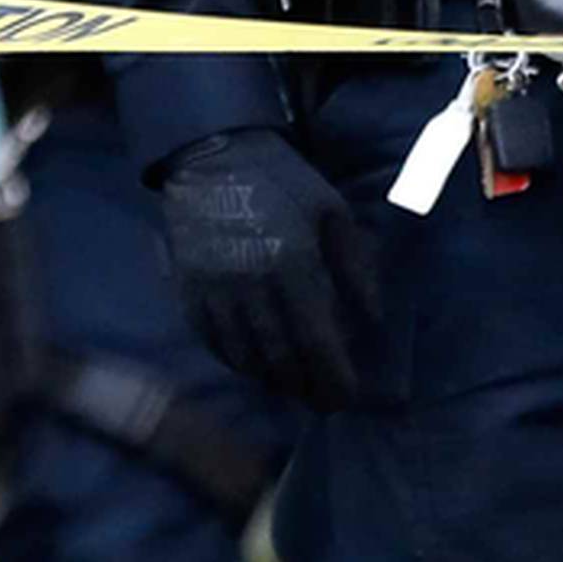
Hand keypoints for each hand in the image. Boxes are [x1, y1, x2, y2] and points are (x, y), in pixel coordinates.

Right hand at [159, 127, 384, 409]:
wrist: (212, 156)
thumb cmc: (283, 182)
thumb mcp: (332, 212)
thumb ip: (355, 268)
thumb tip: (373, 321)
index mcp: (291, 264)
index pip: (316, 340)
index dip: (334, 377)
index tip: (349, 398)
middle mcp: (250, 286)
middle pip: (280, 359)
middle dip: (306, 389)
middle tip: (326, 405)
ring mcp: (214, 292)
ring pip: (245, 358)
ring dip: (273, 382)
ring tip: (295, 390)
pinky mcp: (189, 292)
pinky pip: (213, 344)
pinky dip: (238, 364)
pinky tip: (256, 369)